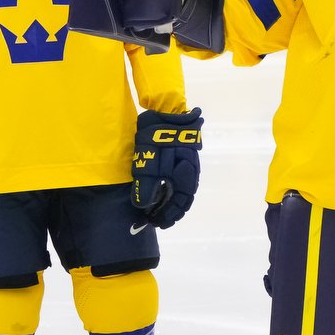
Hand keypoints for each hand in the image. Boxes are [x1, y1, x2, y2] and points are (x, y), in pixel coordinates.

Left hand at [131, 108, 201, 226]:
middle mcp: (191, 172)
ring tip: (159, 211)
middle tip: (156, 221)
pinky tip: (163, 193)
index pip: (180, 203)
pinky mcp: (183, 156)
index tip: (155, 222)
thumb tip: (143, 206)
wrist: (164, 111)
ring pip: (183, 190)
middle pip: (184, 199)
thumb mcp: (148, 163)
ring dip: (172, 202)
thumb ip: (147, 186)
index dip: (168, 215)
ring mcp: (189, 164)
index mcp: (186, 176)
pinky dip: (172, 190)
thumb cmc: (157, 138)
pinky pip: (180, 180)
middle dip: (170, 212)